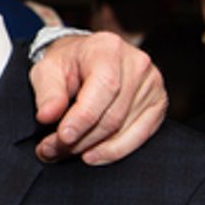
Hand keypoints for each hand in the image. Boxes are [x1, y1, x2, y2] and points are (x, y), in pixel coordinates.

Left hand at [29, 32, 166, 164]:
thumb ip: (47, 92)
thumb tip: (47, 116)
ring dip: (92, 148)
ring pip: (123, 129)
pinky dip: (114, 151)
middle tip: (51, 150)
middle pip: (113, 115)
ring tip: (64, 153)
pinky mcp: (158, 103)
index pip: (104, 88)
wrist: (86, 58)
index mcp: (108, 49)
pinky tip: (93, 155)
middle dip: (80, 139)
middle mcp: (137, 64)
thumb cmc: (66, 64)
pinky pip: (140, 136)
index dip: (83, 117)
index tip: (62, 137)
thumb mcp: (47, 70)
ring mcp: (152, 84)